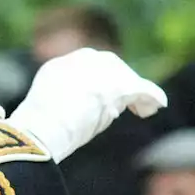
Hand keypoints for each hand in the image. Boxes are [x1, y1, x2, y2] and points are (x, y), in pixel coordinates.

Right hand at [3, 48, 167, 162]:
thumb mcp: (45, 113)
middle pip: (110, 66)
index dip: (100, 80)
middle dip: (121, 81)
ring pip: (126, 77)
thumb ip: (61, 107)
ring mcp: (100, 71)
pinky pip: (141, 88)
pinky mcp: (117, 85)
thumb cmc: (36, 131)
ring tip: (145, 110)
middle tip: (128, 103)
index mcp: (59, 67)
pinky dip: (152, 96)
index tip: (104, 96)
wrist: (41, 129)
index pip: (87, 66)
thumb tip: (69, 123)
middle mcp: (80, 62)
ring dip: (137, 92)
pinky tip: (158, 105)